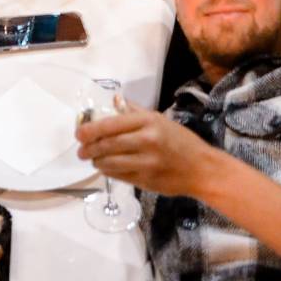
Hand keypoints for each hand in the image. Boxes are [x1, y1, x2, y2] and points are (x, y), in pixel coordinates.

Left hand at [76, 103, 215, 195]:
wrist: (201, 169)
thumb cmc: (181, 141)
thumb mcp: (160, 119)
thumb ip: (135, 111)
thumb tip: (114, 100)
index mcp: (148, 122)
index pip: (111, 124)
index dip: (91, 130)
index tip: (79, 133)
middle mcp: (146, 141)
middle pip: (108, 145)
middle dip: (89, 148)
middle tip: (81, 150)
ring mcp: (146, 163)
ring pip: (111, 162)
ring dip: (97, 161)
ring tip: (92, 158)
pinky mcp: (146, 180)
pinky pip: (120, 176)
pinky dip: (109, 171)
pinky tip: (105, 167)